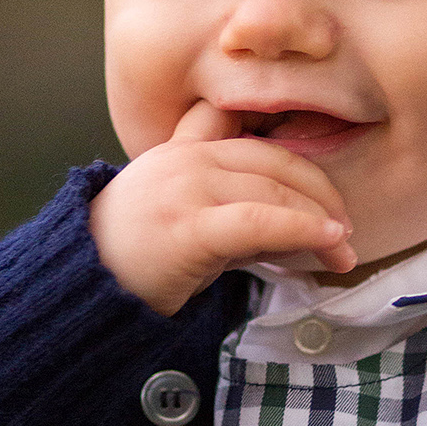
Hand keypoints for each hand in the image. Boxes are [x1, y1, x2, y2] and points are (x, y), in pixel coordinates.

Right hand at [87, 99, 357, 315]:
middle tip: (346, 231)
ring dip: (321, 220)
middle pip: (277, 160)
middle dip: (321, 195)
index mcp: (183, 149)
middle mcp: (186, 158)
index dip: (298, 159)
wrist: (80, 291)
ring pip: (275, 189)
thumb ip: (234, 207)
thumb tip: (299, 223)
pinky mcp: (188, 226)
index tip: (325, 193)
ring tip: (343, 250)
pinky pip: (260, 220)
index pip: (254, 134)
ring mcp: (184, 187)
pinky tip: (328, 242)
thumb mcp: (188, 219)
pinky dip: (303, 228)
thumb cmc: (134, 264)